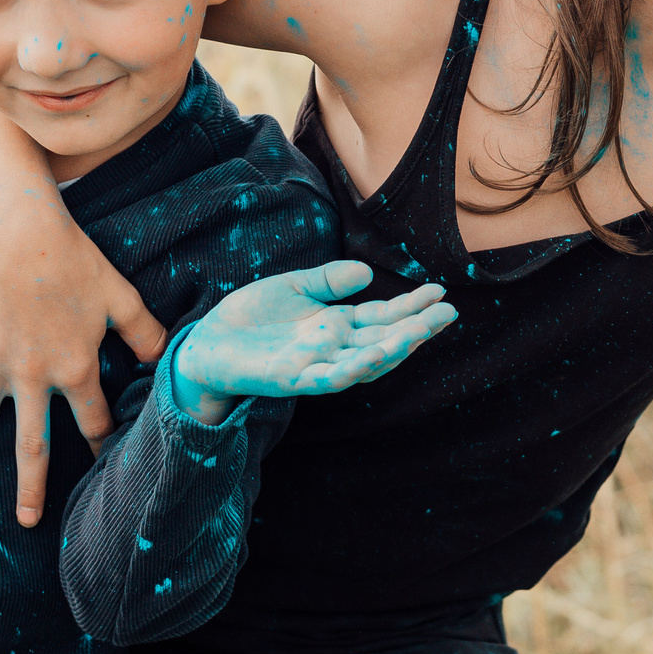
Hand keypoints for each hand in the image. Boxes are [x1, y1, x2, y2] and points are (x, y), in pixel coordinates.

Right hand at [0, 211, 168, 527]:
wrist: (24, 234)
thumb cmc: (76, 262)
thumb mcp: (120, 298)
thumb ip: (146, 333)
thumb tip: (169, 359)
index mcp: (74, 370)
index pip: (93, 422)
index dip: (102, 445)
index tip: (105, 467)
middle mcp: (32, 377)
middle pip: (32, 444)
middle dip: (30, 486)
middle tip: (26, 521)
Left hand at [171, 260, 456, 422]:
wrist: (206, 343)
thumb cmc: (249, 317)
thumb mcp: (292, 288)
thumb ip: (327, 281)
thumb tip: (367, 274)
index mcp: (334, 326)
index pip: (381, 318)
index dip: (410, 307)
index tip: (440, 293)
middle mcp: (331, 349)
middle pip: (383, 340)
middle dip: (415, 328)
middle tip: (447, 312)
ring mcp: (314, 365)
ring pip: (363, 363)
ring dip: (393, 349)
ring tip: (422, 332)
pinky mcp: (290, 379)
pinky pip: (328, 378)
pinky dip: (353, 369)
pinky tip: (375, 356)